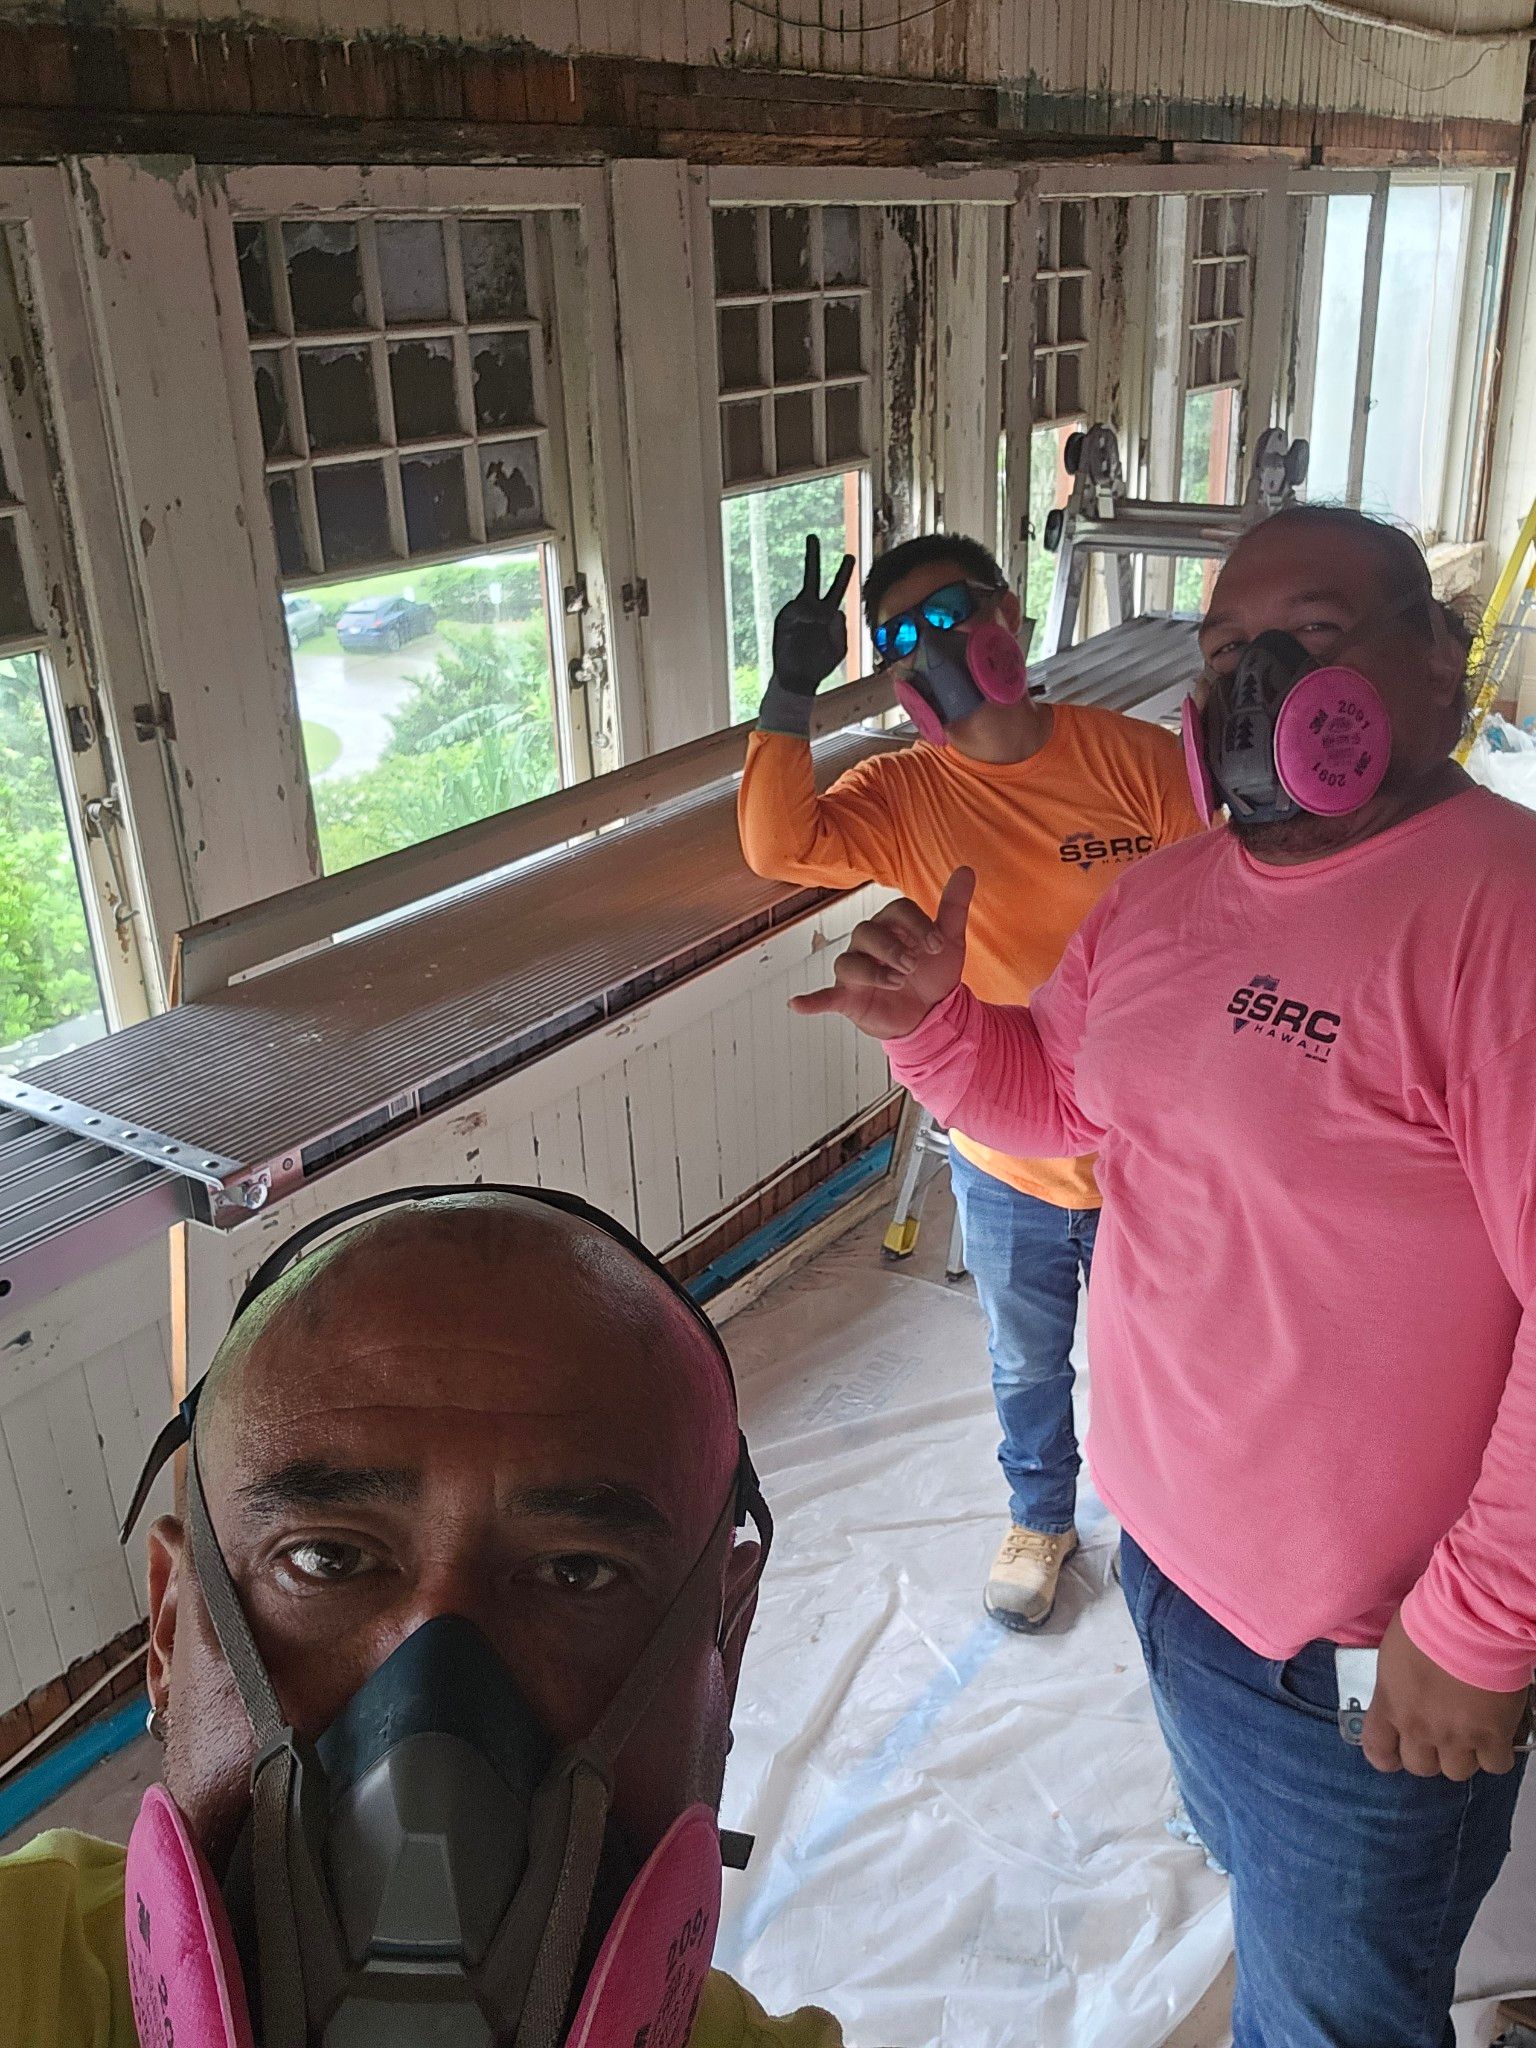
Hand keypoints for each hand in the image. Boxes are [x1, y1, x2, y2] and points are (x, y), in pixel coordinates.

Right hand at [770, 536, 855, 698]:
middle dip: (811, 557)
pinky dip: (804, 620)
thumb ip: (841, 629)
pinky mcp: (784, 619)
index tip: (849, 555)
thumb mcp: (840, 648)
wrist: (797, 678)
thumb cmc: (820, 663)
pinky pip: (797, 612)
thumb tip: (837, 612)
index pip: (836, 587)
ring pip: (803, 594)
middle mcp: (812, 608)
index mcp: (828, 612)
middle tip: (812, 536)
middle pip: (812, 577)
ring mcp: (797, 612)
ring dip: (811, 605)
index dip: (843, 571)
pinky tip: (806, 634)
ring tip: (815, 622)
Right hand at [791, 867, 974, 1039]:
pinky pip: (824, 996)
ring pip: (847, 962)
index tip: (938, 946)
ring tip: (898, 982)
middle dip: (892, 947)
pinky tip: (796, 1004)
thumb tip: (967, 869)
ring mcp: (855, 970)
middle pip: (867, 932)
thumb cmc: (933, 974)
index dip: (918, 925)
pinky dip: (811, 1000)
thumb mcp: (949, 943)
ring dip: (872, 972)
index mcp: (891, 925)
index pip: (896, 911)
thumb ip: (953, 907)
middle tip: (914, 966)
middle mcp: (867, 943)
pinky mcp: (847, 998)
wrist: (932, 1016)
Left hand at [1361, 1611, 1529, 1779]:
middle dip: (1429, 1753)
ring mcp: (1457, 1735)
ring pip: (1457, 1771)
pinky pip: (1495, 1765)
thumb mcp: (1392, 1653)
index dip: (1387, 1756)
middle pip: (1420, 1766)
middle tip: (1439, 1734)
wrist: (1470, 1618)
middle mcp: (1419, 1727)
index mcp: (1390, 1703)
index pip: (1378, 1750)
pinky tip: (1495, 1734)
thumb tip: (1402, 1694)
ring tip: (1469, 1732)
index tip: (1395, 1752)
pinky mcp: (1493, 1736)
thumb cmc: (1427, 1621)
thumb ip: (1395, 1685)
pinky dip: (1496, 1754)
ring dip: (1463, 1755)